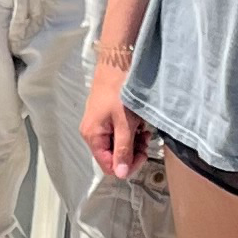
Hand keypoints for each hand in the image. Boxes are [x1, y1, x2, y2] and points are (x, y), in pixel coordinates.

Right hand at [80, 65, 147, 180]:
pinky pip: (118, 133)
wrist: (117, 63)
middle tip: (145, 140)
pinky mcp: (105, 117)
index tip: (143, 154)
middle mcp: (92, 133)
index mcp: (93, 136)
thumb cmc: (120, 91)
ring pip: (117, 144)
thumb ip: (124, 150)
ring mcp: (98, 125)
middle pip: (113, 156)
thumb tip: (121, 174)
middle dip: (131, 152)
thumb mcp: (125, 123)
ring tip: (143, 129)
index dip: (127, 165)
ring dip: (132, 141)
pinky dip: (129, 131)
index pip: (108, 166)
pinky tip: (138, 122)